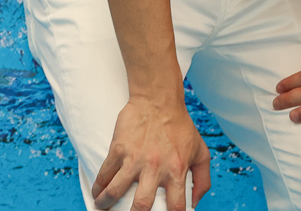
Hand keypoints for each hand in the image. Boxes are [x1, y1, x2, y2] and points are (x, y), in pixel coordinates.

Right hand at [92, 94, 211, 210]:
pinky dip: (98, 186)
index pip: (176, 206)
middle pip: (141, 205)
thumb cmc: (180, 126)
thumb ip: (203, 179)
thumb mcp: (200, 152)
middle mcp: (154, 167)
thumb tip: (195, 202)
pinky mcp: (118, 148)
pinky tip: (97, 192)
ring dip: (107, 203)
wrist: (158, 100)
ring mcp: (134, 159)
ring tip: (103, 207)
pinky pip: (105, 172)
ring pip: (116, 190)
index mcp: (176, 170)